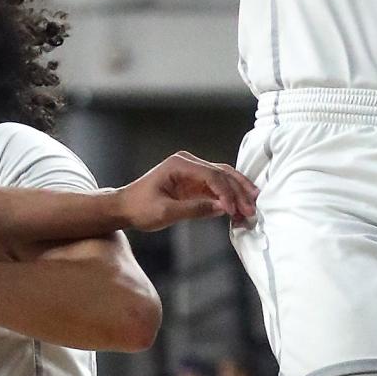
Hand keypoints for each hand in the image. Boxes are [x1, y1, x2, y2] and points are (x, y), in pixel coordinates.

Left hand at [113, 152, 256, 231]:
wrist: (124, 207)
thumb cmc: (139, 207)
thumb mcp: (165, 212)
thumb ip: (194, 209)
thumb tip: (221, 208)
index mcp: (180, 164)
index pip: (211, 175)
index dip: (226, 193)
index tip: (233, 210)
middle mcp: (189, 163)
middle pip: (222, 173)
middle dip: (238, 191)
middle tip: (252, 208)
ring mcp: (193, 172)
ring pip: (223, 178)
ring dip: (238, 193)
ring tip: (251, 207)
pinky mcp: (195, 183)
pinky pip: (217, 188)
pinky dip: (229, 198)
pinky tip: (239, 209)